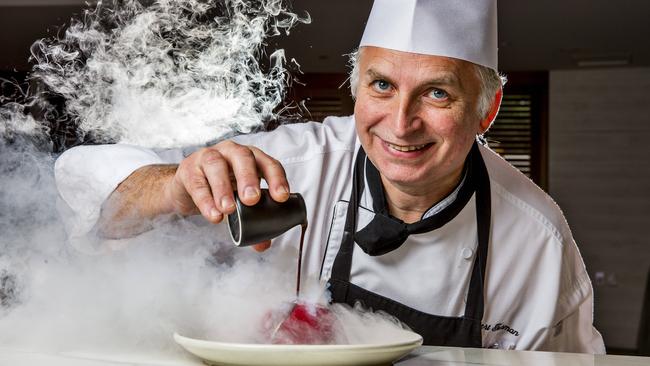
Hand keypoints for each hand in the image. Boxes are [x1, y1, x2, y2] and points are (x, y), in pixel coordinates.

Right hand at [163, 140, 289, 248]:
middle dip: (249, 178)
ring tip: (229, 210)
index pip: (268, 163)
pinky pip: (197, 184)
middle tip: (252, 200)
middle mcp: (231, 152)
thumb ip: (252, 221)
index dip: (276, 178)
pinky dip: (205, 200)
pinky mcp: (189, 170)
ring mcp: (208, 157)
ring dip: (223, 188)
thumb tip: (263, 244)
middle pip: (242, 157)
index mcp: (251, 158)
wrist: (187, 188)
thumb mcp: (239, 202)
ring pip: (216, 165)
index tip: (281, 197)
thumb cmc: (220, 188)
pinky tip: (213, 215)